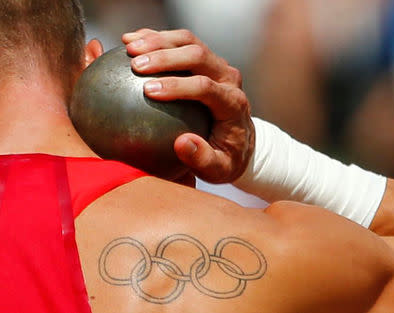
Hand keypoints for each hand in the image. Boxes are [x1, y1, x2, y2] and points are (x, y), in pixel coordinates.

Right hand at [122, 29, 253, 182]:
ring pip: (189, 41)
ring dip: (158, 39)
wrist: (239, 141)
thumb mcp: (218, 168)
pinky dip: (157, 37)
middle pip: (198, 55)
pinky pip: (182, 42)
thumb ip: (202, 159)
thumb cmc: (226, 158)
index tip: (148, 90)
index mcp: (233, 104)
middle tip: (134, 63)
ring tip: (127, 45)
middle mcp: (229, 78)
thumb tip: (181, 143)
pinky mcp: (207, 60)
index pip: (205, 87)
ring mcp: (218, 66)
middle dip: (165, 56)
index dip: (177, 86)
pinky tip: (131, 40)